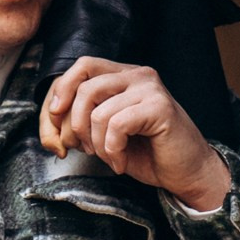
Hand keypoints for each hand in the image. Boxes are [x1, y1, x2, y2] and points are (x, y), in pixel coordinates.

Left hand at [39, 57, 232, 210]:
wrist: (187, 174)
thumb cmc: (147, 154)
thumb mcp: (106, 134)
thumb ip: (82, 119)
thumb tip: (52, 115)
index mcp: (125, 75)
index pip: (83, 65)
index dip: (62, 89)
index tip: (55, 116)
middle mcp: (138, 75)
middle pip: (86, 86)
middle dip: (74, 124)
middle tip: (84, 149)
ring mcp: (150, 88)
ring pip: (98, 111)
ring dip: (97, 144)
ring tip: (110, 158)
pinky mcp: (159, 107)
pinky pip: (116, 125)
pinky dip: (111, 150)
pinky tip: (120, 163)